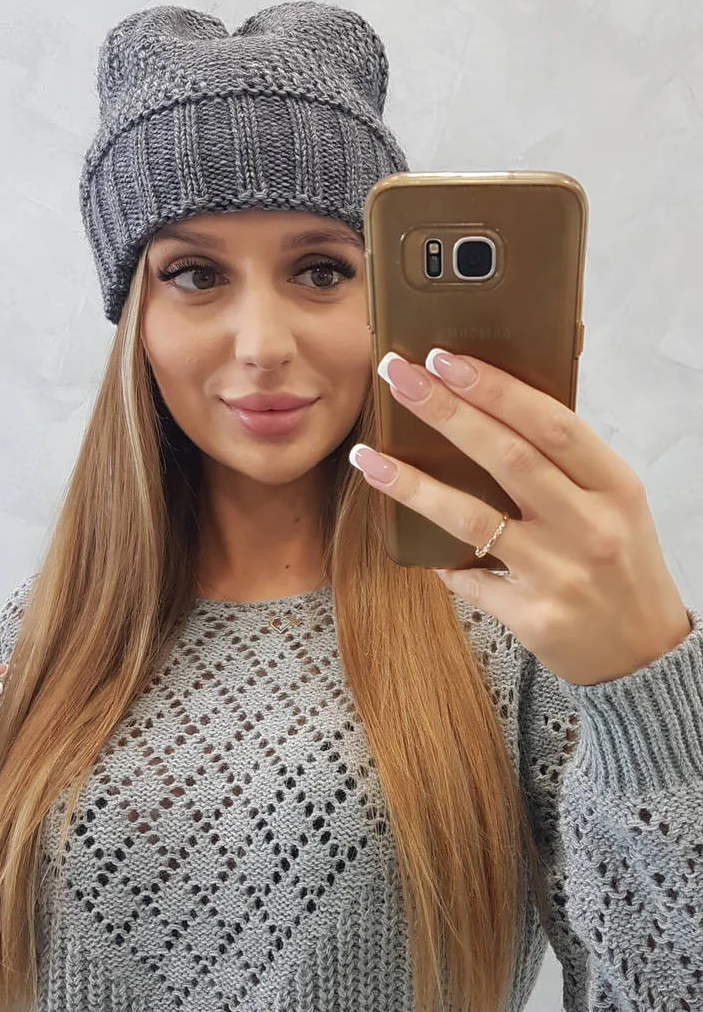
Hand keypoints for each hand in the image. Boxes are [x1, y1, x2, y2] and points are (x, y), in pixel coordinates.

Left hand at [349, 348, 691, 686]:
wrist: (644, 653)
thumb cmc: (621, 564)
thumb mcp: (614, 505)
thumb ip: (565, 465)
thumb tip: (489, 409)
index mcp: (615, 487)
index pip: (552, 423)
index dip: (496, 388)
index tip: (445, 358)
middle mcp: (590, 527)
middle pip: (508, 457)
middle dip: (445, 411)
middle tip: (396, 375)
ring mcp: (560, 575)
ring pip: (472, 518)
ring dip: (413, 484)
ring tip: (367, 457)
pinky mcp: (532, 618)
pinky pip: (469, 578)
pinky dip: (439, 560)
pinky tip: (413, 541)